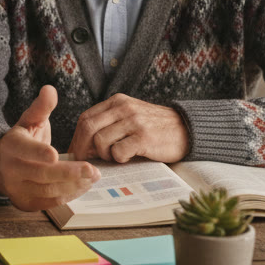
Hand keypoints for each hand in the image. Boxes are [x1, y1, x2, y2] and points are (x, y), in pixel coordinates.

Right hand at [0, 85, 99, 210]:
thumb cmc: (21, 140)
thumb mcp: (28, 121)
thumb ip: (41, 107)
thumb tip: (50, 89)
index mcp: (12, 146)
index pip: (25, 151)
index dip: (39, 153)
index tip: (55, 155)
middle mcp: (11, 170)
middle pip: (42, 174)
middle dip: (69, 173)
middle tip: (92, 170)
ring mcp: (17, 189)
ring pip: (48, 191)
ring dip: (73, 185)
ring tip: (93, 177)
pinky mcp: (25, 204)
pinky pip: (49, 203)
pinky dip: (68, 195)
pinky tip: (83, 186)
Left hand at [67, 94, 189, 163]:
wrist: (187, 129)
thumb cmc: (155, 128)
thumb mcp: (130, 117)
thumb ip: (109, 124)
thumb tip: (83, 146)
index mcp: (117, 102)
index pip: (85, 118)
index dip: (77, 138)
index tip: (77, 153)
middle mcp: (124, 108)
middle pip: (87, 128)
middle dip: (82, 149)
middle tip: (87, 162)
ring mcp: (134, 122)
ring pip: (100, 140)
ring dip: (103, 154)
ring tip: (116, 157)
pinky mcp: (144, 137)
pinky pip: (118, 151)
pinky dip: (118, 159)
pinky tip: (128, 157)